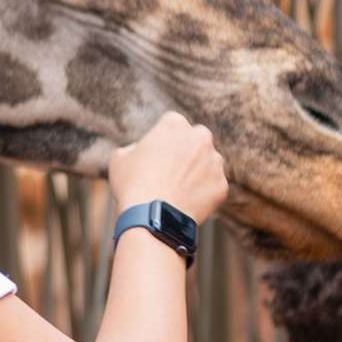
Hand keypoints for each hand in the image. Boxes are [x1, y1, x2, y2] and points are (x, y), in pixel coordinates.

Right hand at [110, 112, 225, 221]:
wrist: (152, 218)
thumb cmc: (132, 185)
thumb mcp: (119, 158)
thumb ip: (135, 147)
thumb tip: (142, 151)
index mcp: (174, 124)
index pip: (172, 123)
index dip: (163, 138)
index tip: (156, 152)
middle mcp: (200, 138)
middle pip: (197, 138)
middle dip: (188, 148)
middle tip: (172, 168)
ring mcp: (214, 162)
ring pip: (209, 161)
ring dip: (198, 169)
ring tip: (178, 188)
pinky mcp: (222, 185)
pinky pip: (213, 185)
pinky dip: (203, 192)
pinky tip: (186, 201)